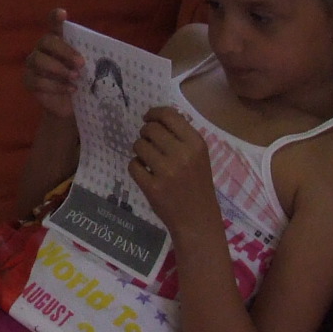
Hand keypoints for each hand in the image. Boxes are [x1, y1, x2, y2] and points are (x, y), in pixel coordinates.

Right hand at [23, 9, 81, 120]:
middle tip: (81, 64)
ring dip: (59, 69)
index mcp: (58, 40)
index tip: (63, 13)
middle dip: (64, 51)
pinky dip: (56, 86)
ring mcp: (32, 64)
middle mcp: (42, 49)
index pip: (53, 24)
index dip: (55, 17)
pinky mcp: (28, 81)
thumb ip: (90, 59)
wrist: (70, 107)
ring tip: (76, 78)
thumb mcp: (89, 69)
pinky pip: (37, 81)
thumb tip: (107, 54)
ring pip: (38, 60)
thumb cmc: (81, 82)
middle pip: (46, 41)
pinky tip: (70, 90)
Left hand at [129, 108, 218, 235]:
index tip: (148, 118)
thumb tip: (156, 117)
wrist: (197, 218)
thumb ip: (182, 136)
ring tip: (148, 160)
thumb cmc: (197, 184)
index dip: (154, 113)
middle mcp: (182, 155)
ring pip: (139, 145)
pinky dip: (136, 167)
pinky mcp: (153, 187)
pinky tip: (145, 173)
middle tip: (148, 142)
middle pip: (150, 129)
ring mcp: (167, 172)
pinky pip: (133, 165)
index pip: (168, 115)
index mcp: (196, 144)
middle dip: (145, 133)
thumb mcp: (199, 156)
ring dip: (139, 150)